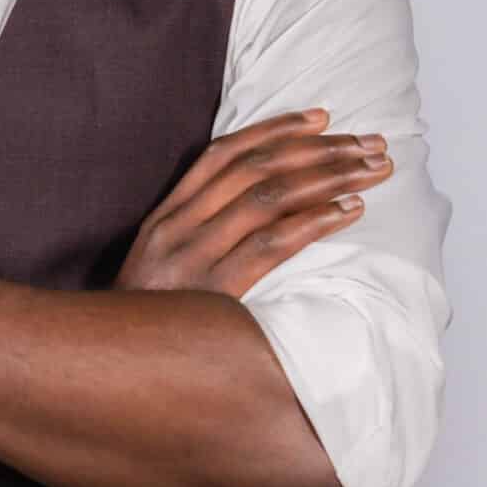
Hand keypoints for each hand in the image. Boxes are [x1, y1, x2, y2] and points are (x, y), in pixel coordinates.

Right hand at [114, 108, 391, 298]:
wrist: (114, 369)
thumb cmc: (150, 323)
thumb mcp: (161, 268)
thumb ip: (198, 235)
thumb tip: (260, 207)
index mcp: (165, 216)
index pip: (223, 154)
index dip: (276, 130)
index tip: (322, 117)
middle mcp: (177, 227)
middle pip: (256, 168)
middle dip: (320, 149)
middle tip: (370, 142)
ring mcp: (193, 257)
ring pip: (270, 198)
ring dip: (330, 178)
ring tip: (373, 171)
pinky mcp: (214, 291)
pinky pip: (272, 245)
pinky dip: (315, 221)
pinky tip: (349, 212)